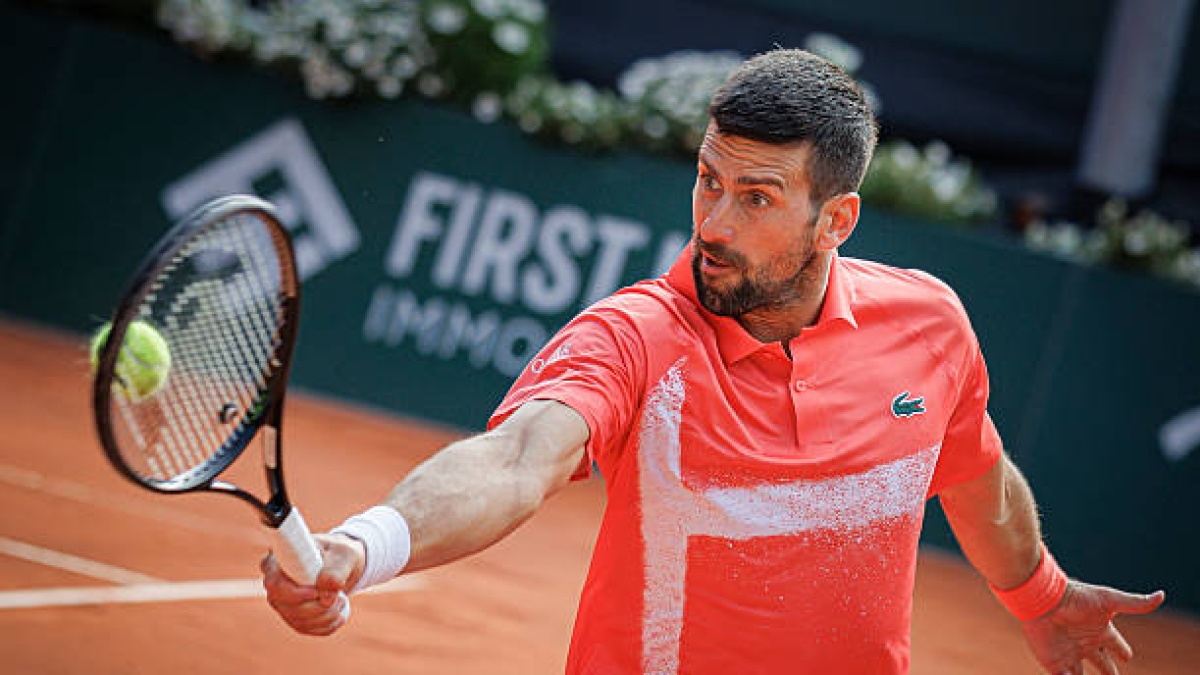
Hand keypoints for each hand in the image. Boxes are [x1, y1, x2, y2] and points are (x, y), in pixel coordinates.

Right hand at [260, 533, 365, 635]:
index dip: (295, 594)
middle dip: (317, 607)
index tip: (316, 592)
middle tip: (340, 598)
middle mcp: (274, 583)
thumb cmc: (340, 555)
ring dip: (325, 616)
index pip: (274, 583)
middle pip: (286, 606)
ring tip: (342, 601)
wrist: (344, 567)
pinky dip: (326, 625)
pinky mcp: (292, 616)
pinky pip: (306, 628)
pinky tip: (339, 613)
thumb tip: (324, 593)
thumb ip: (336, 571)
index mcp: (279, 561)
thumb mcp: (345, 555)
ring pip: (297, 620)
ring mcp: (281, 602)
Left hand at [1021, 580, 1164, 673]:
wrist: (1042, 600)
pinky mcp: (1054, 662)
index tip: (1127, 657)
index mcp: (1100, 631)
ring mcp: (1069, 654)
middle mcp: (1085, 643)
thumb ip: (1135, 603)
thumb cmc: (1075, 597)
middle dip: (1109, 672)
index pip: (1117, 646)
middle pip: (1102, 664)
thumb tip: (1161, 595)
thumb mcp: (1108, 600)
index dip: (1123, 652)